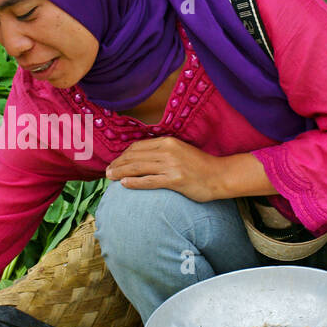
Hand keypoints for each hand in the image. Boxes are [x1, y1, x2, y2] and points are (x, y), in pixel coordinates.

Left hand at [105, 137, 227, 201]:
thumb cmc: (200, 166)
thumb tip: (143, 158)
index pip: (138, 147)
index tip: (115, 162)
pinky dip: (134, 182)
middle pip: (135, 157)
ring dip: (121, 172)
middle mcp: (168, 151)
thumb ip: (163, 152)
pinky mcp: (175, 180)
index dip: (123, 155)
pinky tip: (124, 184)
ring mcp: (171, 166)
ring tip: (110, 177)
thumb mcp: (180, 151)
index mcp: (168, 142)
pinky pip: (149, 181)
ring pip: (138, 168)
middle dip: (118, 164)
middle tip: (106, 171)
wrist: (220, 176)